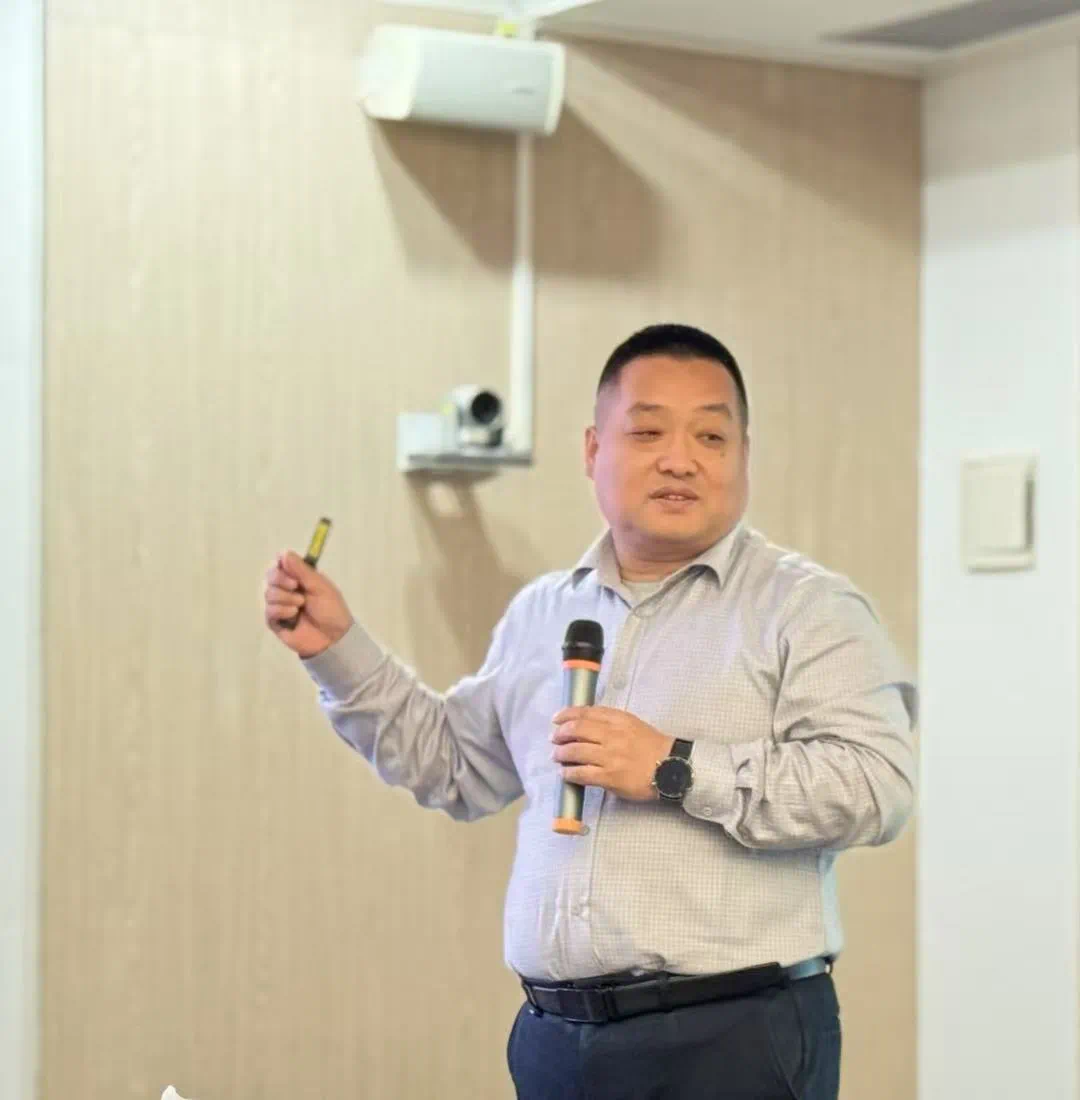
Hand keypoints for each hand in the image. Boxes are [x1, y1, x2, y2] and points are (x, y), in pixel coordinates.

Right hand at [263, 550, 354, 658]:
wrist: (333, 637)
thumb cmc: (331, 609)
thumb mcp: (320, 586)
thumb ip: (302, 570)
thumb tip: (284, 552)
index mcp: (298, 576)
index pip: (280, 562)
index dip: (281, 563)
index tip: (290, 568)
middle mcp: (286, 588)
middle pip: (270, 574)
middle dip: (281, 579)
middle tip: (296, 586)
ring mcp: (279, 604)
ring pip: (268, 592)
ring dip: (285, 597)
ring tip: (301, 605)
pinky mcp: (274, 620)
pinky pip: (269, 610)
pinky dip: (282, 610)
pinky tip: (294, 615)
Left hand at [551, 706, 673, 801]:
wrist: (671, 767)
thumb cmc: (651, 746)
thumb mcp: (632, 724)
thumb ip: (610, 721)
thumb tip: (583, 724)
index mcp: (618, 719)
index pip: (586, 713)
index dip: (566, 715)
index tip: (556, 719)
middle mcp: (612, 735)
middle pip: (576, 729)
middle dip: (560, 734)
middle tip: (554, 739)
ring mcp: (610, 756)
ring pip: (575, 751)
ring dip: (561, 753)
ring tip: (556, 756)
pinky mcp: (609, 776)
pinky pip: (582, 773)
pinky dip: (569, 773)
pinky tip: (564, 773)